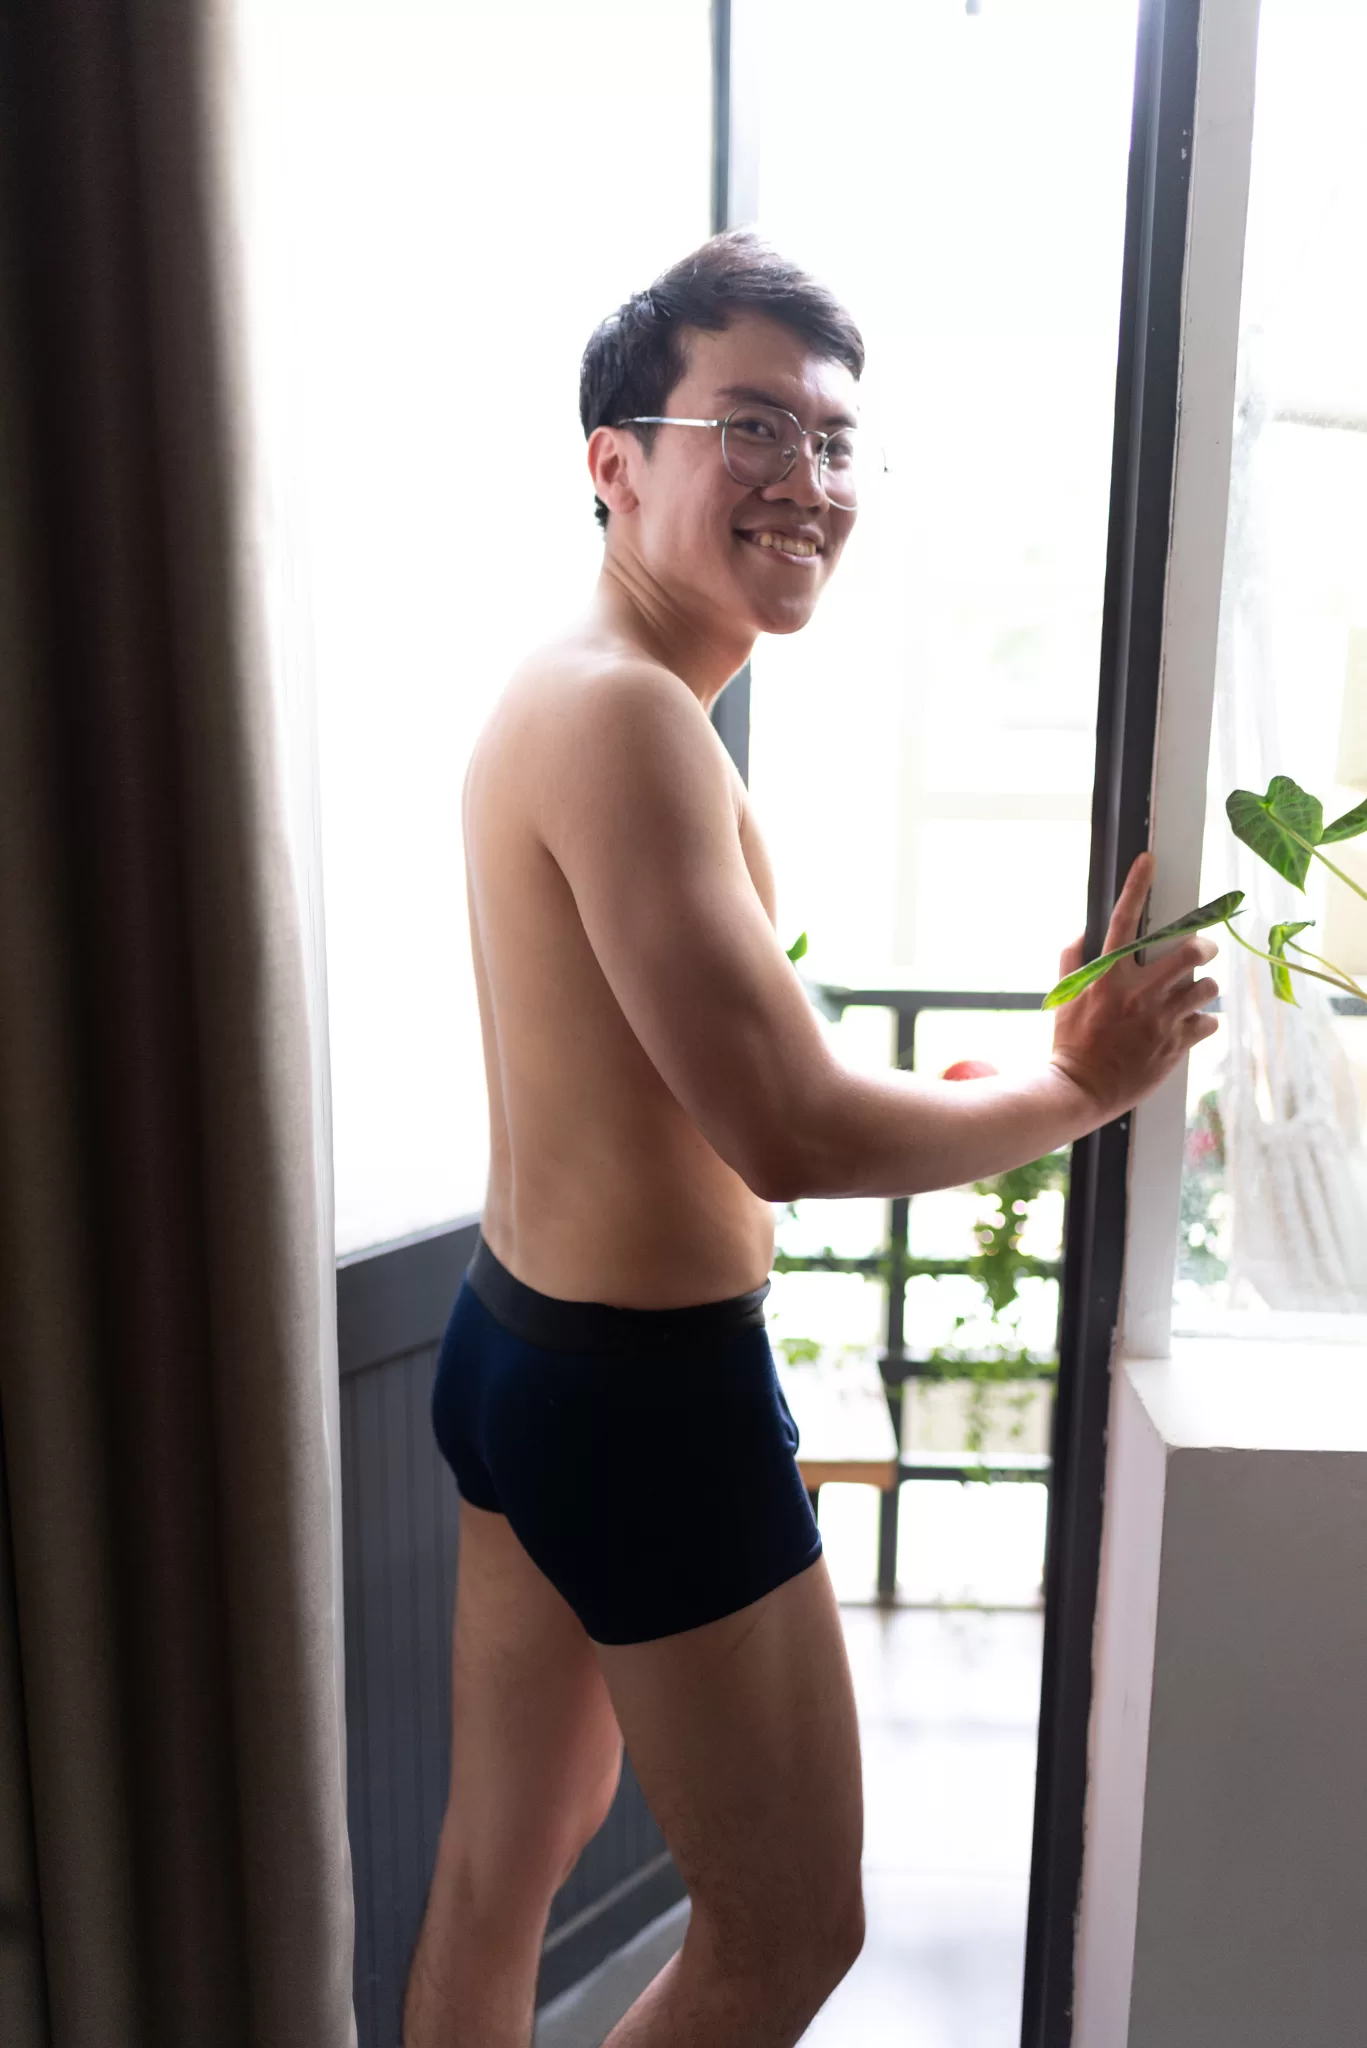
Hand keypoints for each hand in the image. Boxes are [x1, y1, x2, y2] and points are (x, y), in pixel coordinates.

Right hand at [1049, 852, 1219, 1123]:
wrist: (1080, 1090)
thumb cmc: (1070, 1043)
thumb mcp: (1064, 998)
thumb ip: (1072, 961)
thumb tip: (1082, 933)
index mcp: (1108, 977)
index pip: (1123, 920)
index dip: (1137, 886)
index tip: (1149, 861)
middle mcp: (1138, 993)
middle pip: (1191, 951)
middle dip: (1203, 945)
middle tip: (1203, 950)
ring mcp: (1161, 1020)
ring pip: (1206, 987)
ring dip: (1203, 987)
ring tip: (1192, 994)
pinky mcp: (1176, 1045)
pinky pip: (1207, 1023)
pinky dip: (1202, 1022)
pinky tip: (1189, 1026)